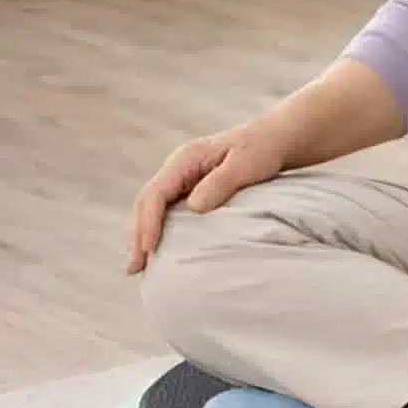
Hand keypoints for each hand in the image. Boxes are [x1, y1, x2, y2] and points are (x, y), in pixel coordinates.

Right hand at [126, 121, 285, 273]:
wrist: (274, 140)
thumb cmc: (261, 150)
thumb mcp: (244, 164)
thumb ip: (220, 183)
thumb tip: (193, 207)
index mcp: (185, 159)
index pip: (156, 193)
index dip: (150, 222)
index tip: (149, 248)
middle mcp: (178, 169)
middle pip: (147, 203)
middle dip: (138, 235)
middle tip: (134, 268)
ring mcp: (182, 179)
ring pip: (153, 209)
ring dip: (143, 236)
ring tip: (137, 268)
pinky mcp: (191, 190)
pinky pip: (166, 212)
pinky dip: (158, 231)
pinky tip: (157, 252)